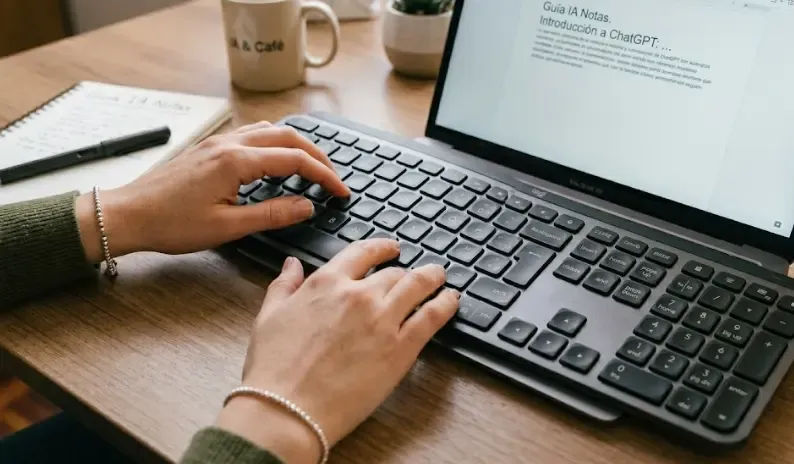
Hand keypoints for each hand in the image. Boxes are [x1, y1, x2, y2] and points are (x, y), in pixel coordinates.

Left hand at [75, 121, 349, 262]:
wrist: (128, 215)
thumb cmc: (171, 224)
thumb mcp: (227, 227)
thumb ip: (272, 214)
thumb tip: (307, 206)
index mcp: (236, 161)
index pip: (295, 160)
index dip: (324, 175)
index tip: (341, 191)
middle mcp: (229, 144)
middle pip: (288, 136)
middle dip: (317, 155)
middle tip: (333, 178)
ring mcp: (218, 143)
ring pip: (270, 130)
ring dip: (296, 145)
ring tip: (311, 167)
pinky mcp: (210, 148)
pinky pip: (252, 134)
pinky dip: (275, 143)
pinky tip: (275, 162)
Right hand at [215, 239, 459, 462]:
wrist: (288, 408)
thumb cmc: (274, 369)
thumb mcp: (269, 316)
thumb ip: (284, 285)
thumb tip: (292, 265)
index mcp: (326, 283)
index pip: (362, 253)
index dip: (382, 248)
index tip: (392, 248)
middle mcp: (358, 295)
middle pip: (393, 273)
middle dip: (406, 271)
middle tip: (417, 273)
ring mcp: (383, 320)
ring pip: (417, 286)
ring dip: (432, 278)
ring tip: (440, 278)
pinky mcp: (401, 348)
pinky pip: (432, 316)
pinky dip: (446, 304)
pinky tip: (452, 299)